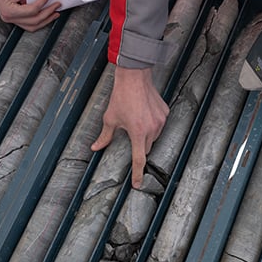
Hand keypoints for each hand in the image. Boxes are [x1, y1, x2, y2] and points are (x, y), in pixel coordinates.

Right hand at [0, 0, 60, 31]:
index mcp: (9, 11)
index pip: (32, 11)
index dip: (44, 3)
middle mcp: (9, 17)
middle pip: (34, 22)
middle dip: (48, 15)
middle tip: (56, 7)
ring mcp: (10, 18)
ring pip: (31, 26)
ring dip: (44, 20)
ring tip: (53, 14)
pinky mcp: (13, 16)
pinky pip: (27, 22)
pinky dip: (37, 18)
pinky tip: (45, 14)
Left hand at [91, 67, 168, 188]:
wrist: (134, 77)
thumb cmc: (121, 96)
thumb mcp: (110, 118)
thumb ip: (104, 136)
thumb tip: (96, 147)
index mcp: (137, 132)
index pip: (139, 159)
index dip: (137, 174)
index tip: (138, 184)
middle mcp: (151, 128)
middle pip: (146, 147)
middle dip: (139, 145)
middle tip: (131, 133)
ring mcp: (160, 121)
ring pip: (154, 136)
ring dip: (146, 134)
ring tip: (136, 120)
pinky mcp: (165, 113)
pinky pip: (159, 125)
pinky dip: (152, 123)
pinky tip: (143, 113)